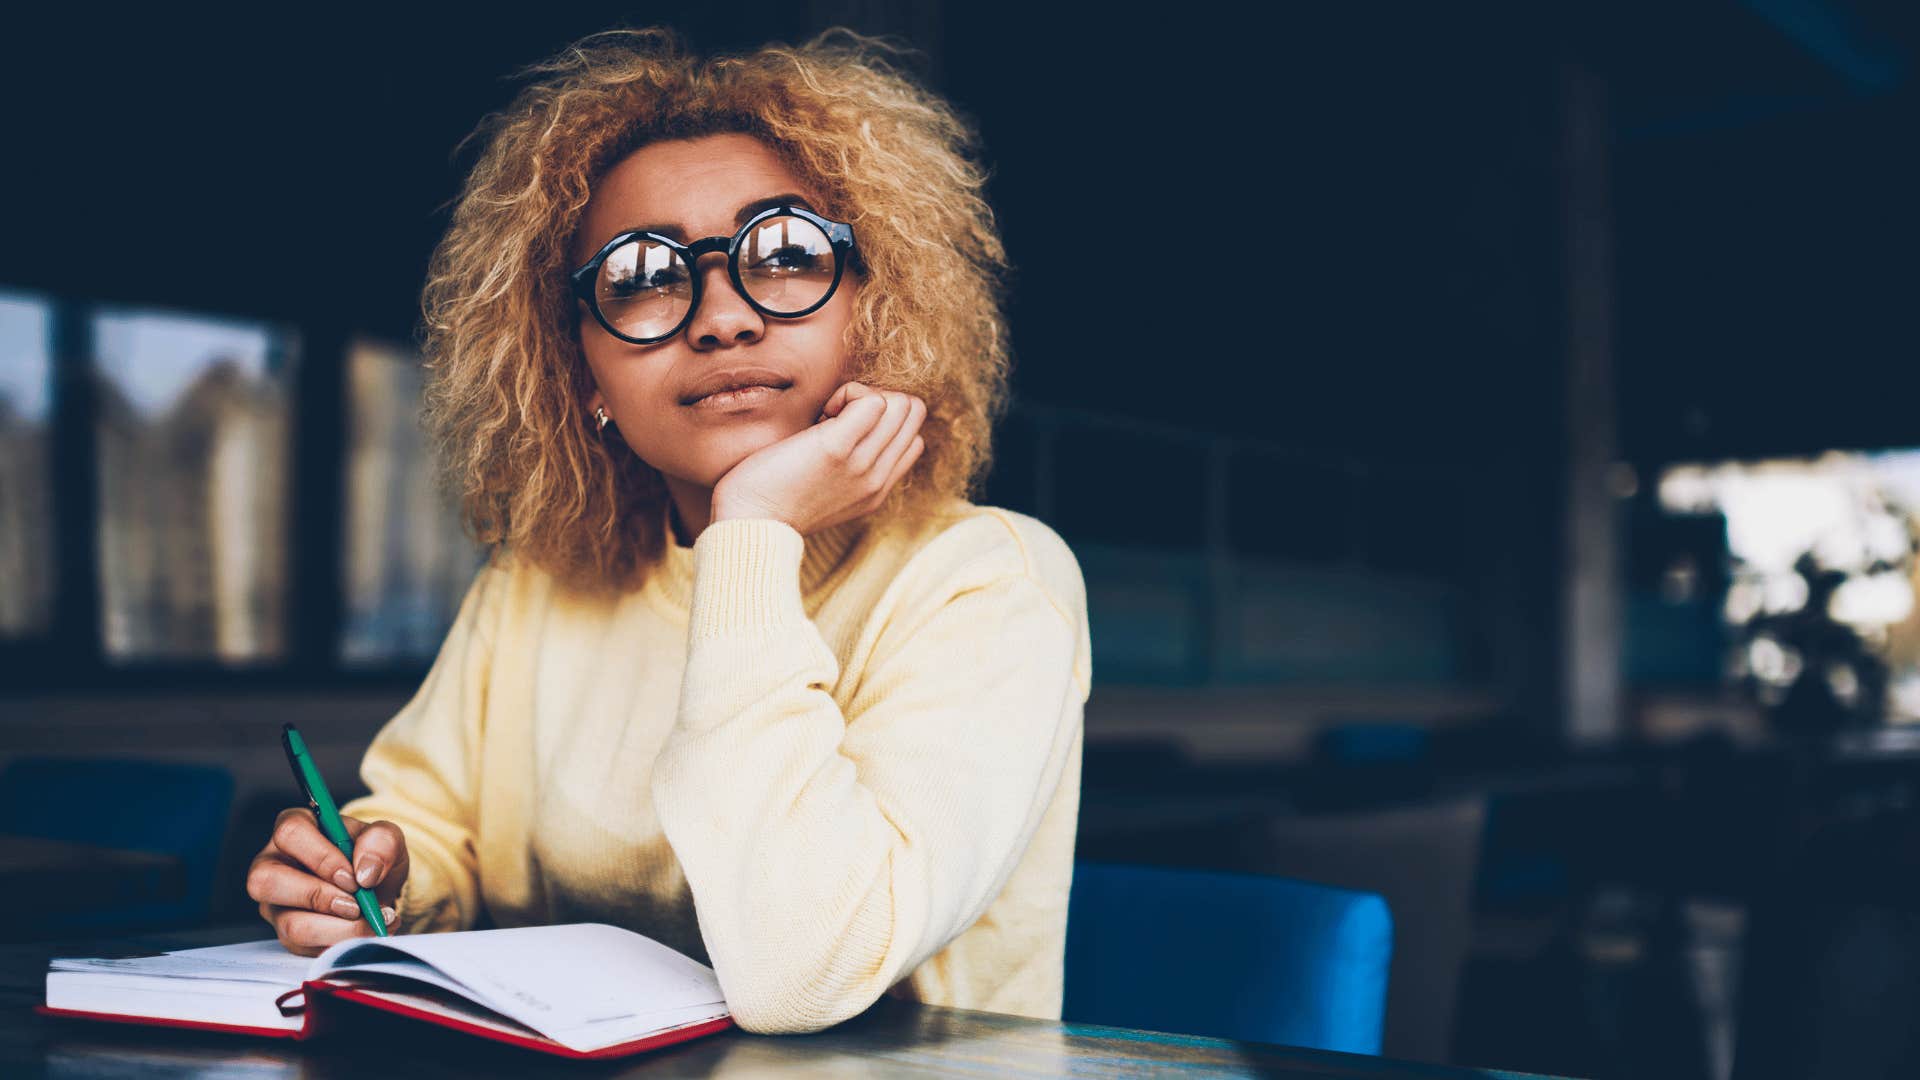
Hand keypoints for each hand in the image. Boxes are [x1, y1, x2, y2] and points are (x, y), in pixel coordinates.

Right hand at [246, 808, 408, 956]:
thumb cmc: (371, 856)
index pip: (291, 833)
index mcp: (295, 827)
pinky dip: (342, 944)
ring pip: (289, 923)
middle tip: (356, 905)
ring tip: (370, 922)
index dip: (322, 857)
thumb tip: (366, 872)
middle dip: (319, 897)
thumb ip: (382, 842)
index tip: (354, 878)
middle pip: (267, 881)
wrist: (377, 887)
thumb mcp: (387, 839)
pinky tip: (366, 933)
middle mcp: (273, 863)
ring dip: (336, 929)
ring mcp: (275, 902)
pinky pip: (304, 948)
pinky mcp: (285, 933)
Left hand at [710, 381, 926, 534]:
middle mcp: (877, 479)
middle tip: (835, 416)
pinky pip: (872, 400)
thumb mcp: (827, 493)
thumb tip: (847, 427)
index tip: (843, 431)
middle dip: (877, 401)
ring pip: (899, 403)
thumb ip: (849, 470)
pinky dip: (848, 393)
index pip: (914, 439)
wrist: (750, 524)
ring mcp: (861, 465)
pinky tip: (821, 412)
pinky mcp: (837, 448)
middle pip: (913, 413)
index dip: (883, 423)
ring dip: (860, 396)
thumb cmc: (773, 500)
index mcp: (876, 491)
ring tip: (827, 415)